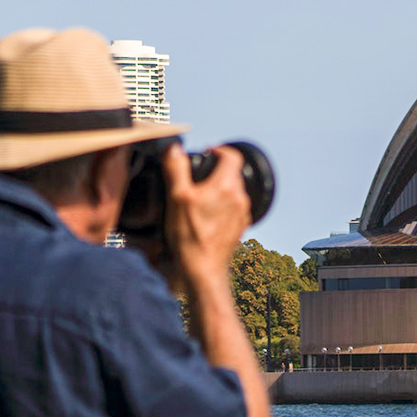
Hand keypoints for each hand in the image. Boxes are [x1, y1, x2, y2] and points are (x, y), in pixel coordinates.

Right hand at [164, 143, 252, 287]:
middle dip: (217, 169)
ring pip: (234, 191)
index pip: (232, 155)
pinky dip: (223, 204)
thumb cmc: (190, 236)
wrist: (204, 268)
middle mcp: (239, 198)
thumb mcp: (176, 197)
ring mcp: (242, 214)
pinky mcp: (241, 227)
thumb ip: (176, 169)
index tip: (208, 152)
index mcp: (226, 186)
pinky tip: (207, 214)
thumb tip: (174, 149)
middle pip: (233, 173)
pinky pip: (234, 207)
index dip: (219, 149)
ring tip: (201, 195)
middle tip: (199, 174)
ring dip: (220, 188)